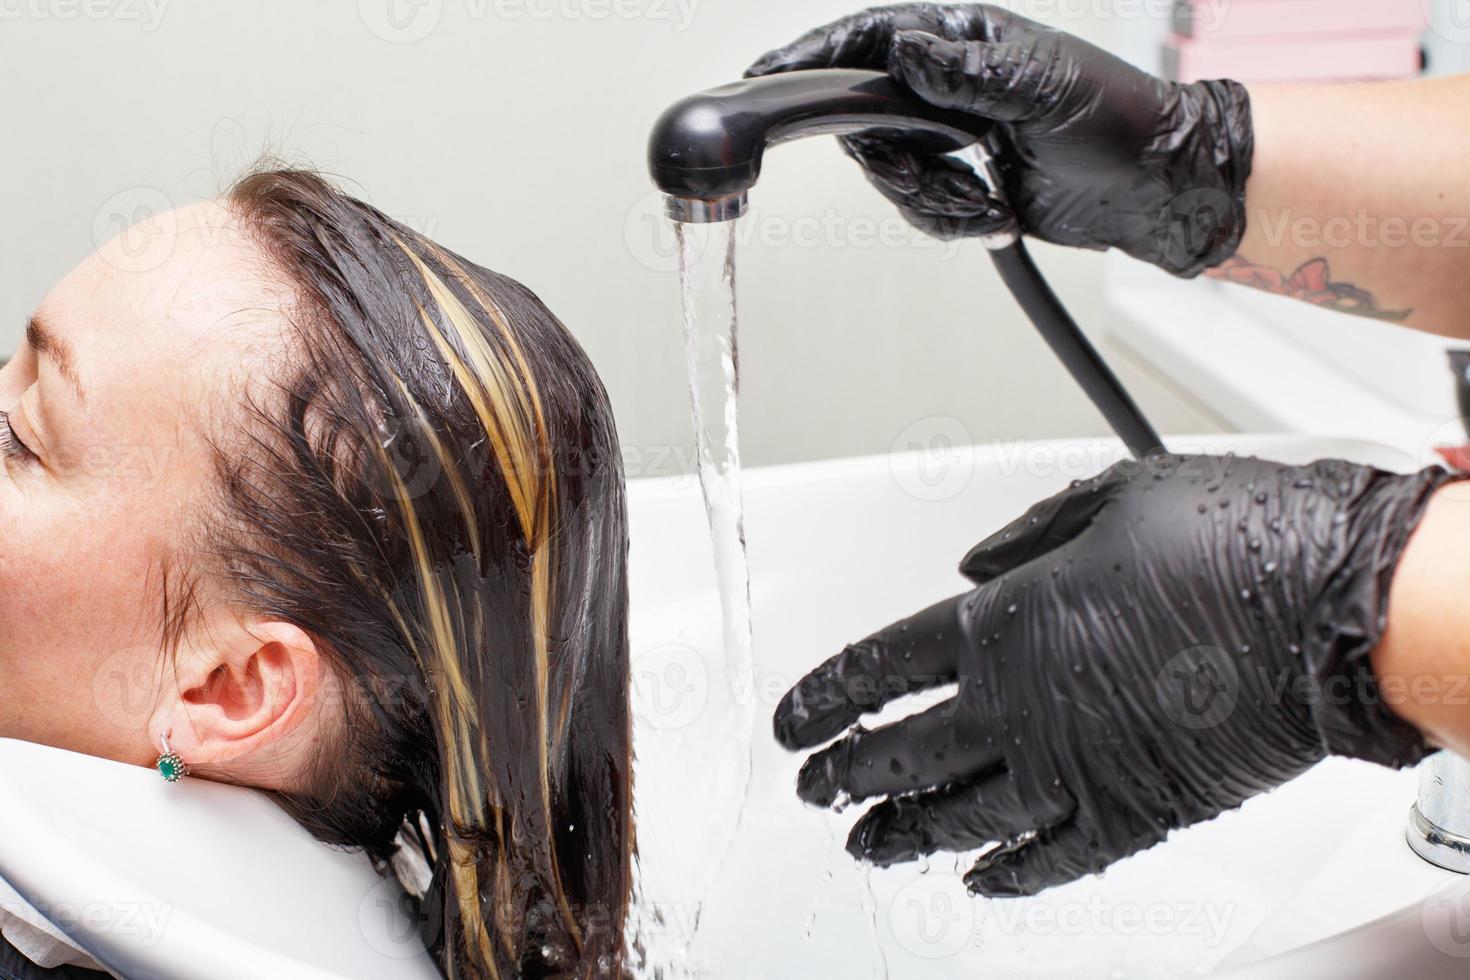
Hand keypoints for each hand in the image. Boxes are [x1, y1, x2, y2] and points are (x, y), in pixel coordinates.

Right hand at [746, 3, 1254, 275]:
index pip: (869, 38)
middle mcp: (950, 84)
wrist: (1154, 190)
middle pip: (866, 118)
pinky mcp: (961, 178)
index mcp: (964, 41)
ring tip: (986, 198)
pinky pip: (920, 207)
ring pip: (891, 173)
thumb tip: (903, 51)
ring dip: (934, 199)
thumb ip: (965, 73)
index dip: (814, 55)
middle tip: (935, 176)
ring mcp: (952, 133)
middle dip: (896, 162)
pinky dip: (953, 219)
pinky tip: (996, 211)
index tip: (768, 72)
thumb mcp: (1042, 89)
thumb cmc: (1120, 122)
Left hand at [775, 453, 1457, 895]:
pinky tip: (978, 881)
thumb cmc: (1228, 538)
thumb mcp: (1109, 499)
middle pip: (901, 752)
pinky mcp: (1134, 814)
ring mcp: (1071, 768)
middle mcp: (1019, 704)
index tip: (793, 721)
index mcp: (1004, 621)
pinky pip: (1052, 859)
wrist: (1327, 608)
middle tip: (812, 790)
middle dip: (844, 773)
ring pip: (958, 814)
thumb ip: (1027, 536)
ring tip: (864, 845)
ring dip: (903, 832)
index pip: (879, 668)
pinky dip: (1008, 874)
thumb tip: (972, 567)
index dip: (825, 698)